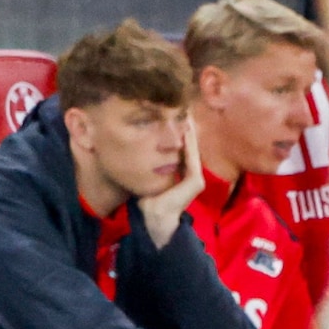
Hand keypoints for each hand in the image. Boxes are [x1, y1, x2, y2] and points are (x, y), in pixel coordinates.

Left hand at [135, 117, 203, 249]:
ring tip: (186, 114)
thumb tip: (132, 152)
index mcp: (181, 175)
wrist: (154, 219)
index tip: (171, 117)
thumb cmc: (147, 202)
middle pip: (188, 147)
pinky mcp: (196, 181)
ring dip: (189, 131)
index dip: (178, 134)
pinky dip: (189, 143)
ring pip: (191, 149)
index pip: (181, 150)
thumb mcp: (147, 178)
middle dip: (185, 128)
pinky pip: (191, 157)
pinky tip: (186, 128)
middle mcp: (191, 175)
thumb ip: (147, 166)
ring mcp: (196, 178)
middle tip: (183, 109)